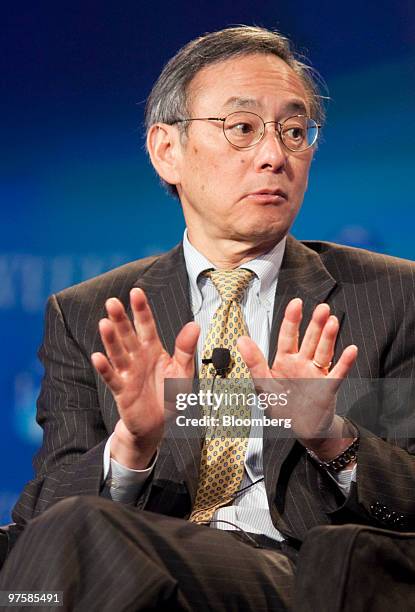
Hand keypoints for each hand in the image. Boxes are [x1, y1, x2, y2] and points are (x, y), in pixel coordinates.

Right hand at [91, 288, 199, 467]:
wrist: (158, 424)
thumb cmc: (170, 394)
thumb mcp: (183, 371)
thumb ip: (186, 349)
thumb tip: (195, 325)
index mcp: (153, 349)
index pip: (146, 325)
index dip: (141, 309)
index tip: (136, 291)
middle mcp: (138, 357)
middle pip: (127, 335)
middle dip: (120, 319)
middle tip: (111, 302)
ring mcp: (128, 373)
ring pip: (118, 352)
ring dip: (110, 339)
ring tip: (104, 323)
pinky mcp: (122, 390)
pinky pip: (112, 378)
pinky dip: (105, 368)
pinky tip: (98, 357)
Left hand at [237, 298, 357, 458]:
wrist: (301, 429)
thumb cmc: (282, 406)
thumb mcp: (263, 384)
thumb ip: (254, 362)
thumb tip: (241, 340)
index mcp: (285, 361)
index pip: (288, 336)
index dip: (292, 320)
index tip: (296, 303)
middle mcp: (302, 363)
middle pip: (310, 339)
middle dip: (315, 324)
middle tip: (322, 308)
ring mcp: (317, 374)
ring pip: (324, 351)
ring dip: (328, 337)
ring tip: (332, 321)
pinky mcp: (328, 387)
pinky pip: (337, 373)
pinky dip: (345, 362)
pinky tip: (350, 350)